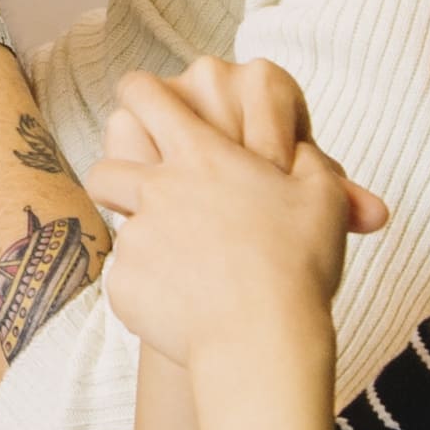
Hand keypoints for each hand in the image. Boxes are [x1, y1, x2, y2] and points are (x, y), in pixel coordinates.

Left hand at [82, 61, 378, 379]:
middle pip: (106, 166)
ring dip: (134, 230)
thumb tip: (301, 152)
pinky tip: (184, 303)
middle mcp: (157, 189)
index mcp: (201, 156)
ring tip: (169, 253)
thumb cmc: (299, 263)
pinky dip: (149, 286)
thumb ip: (309, 163)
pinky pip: (125, 277)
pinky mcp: (124, 283)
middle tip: (144, 192)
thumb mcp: (323, 197)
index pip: (145, 96)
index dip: (140, 93)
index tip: (143, 101)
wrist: (262, 336)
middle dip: (119, 175)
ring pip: (113, 222)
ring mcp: (136, 236)